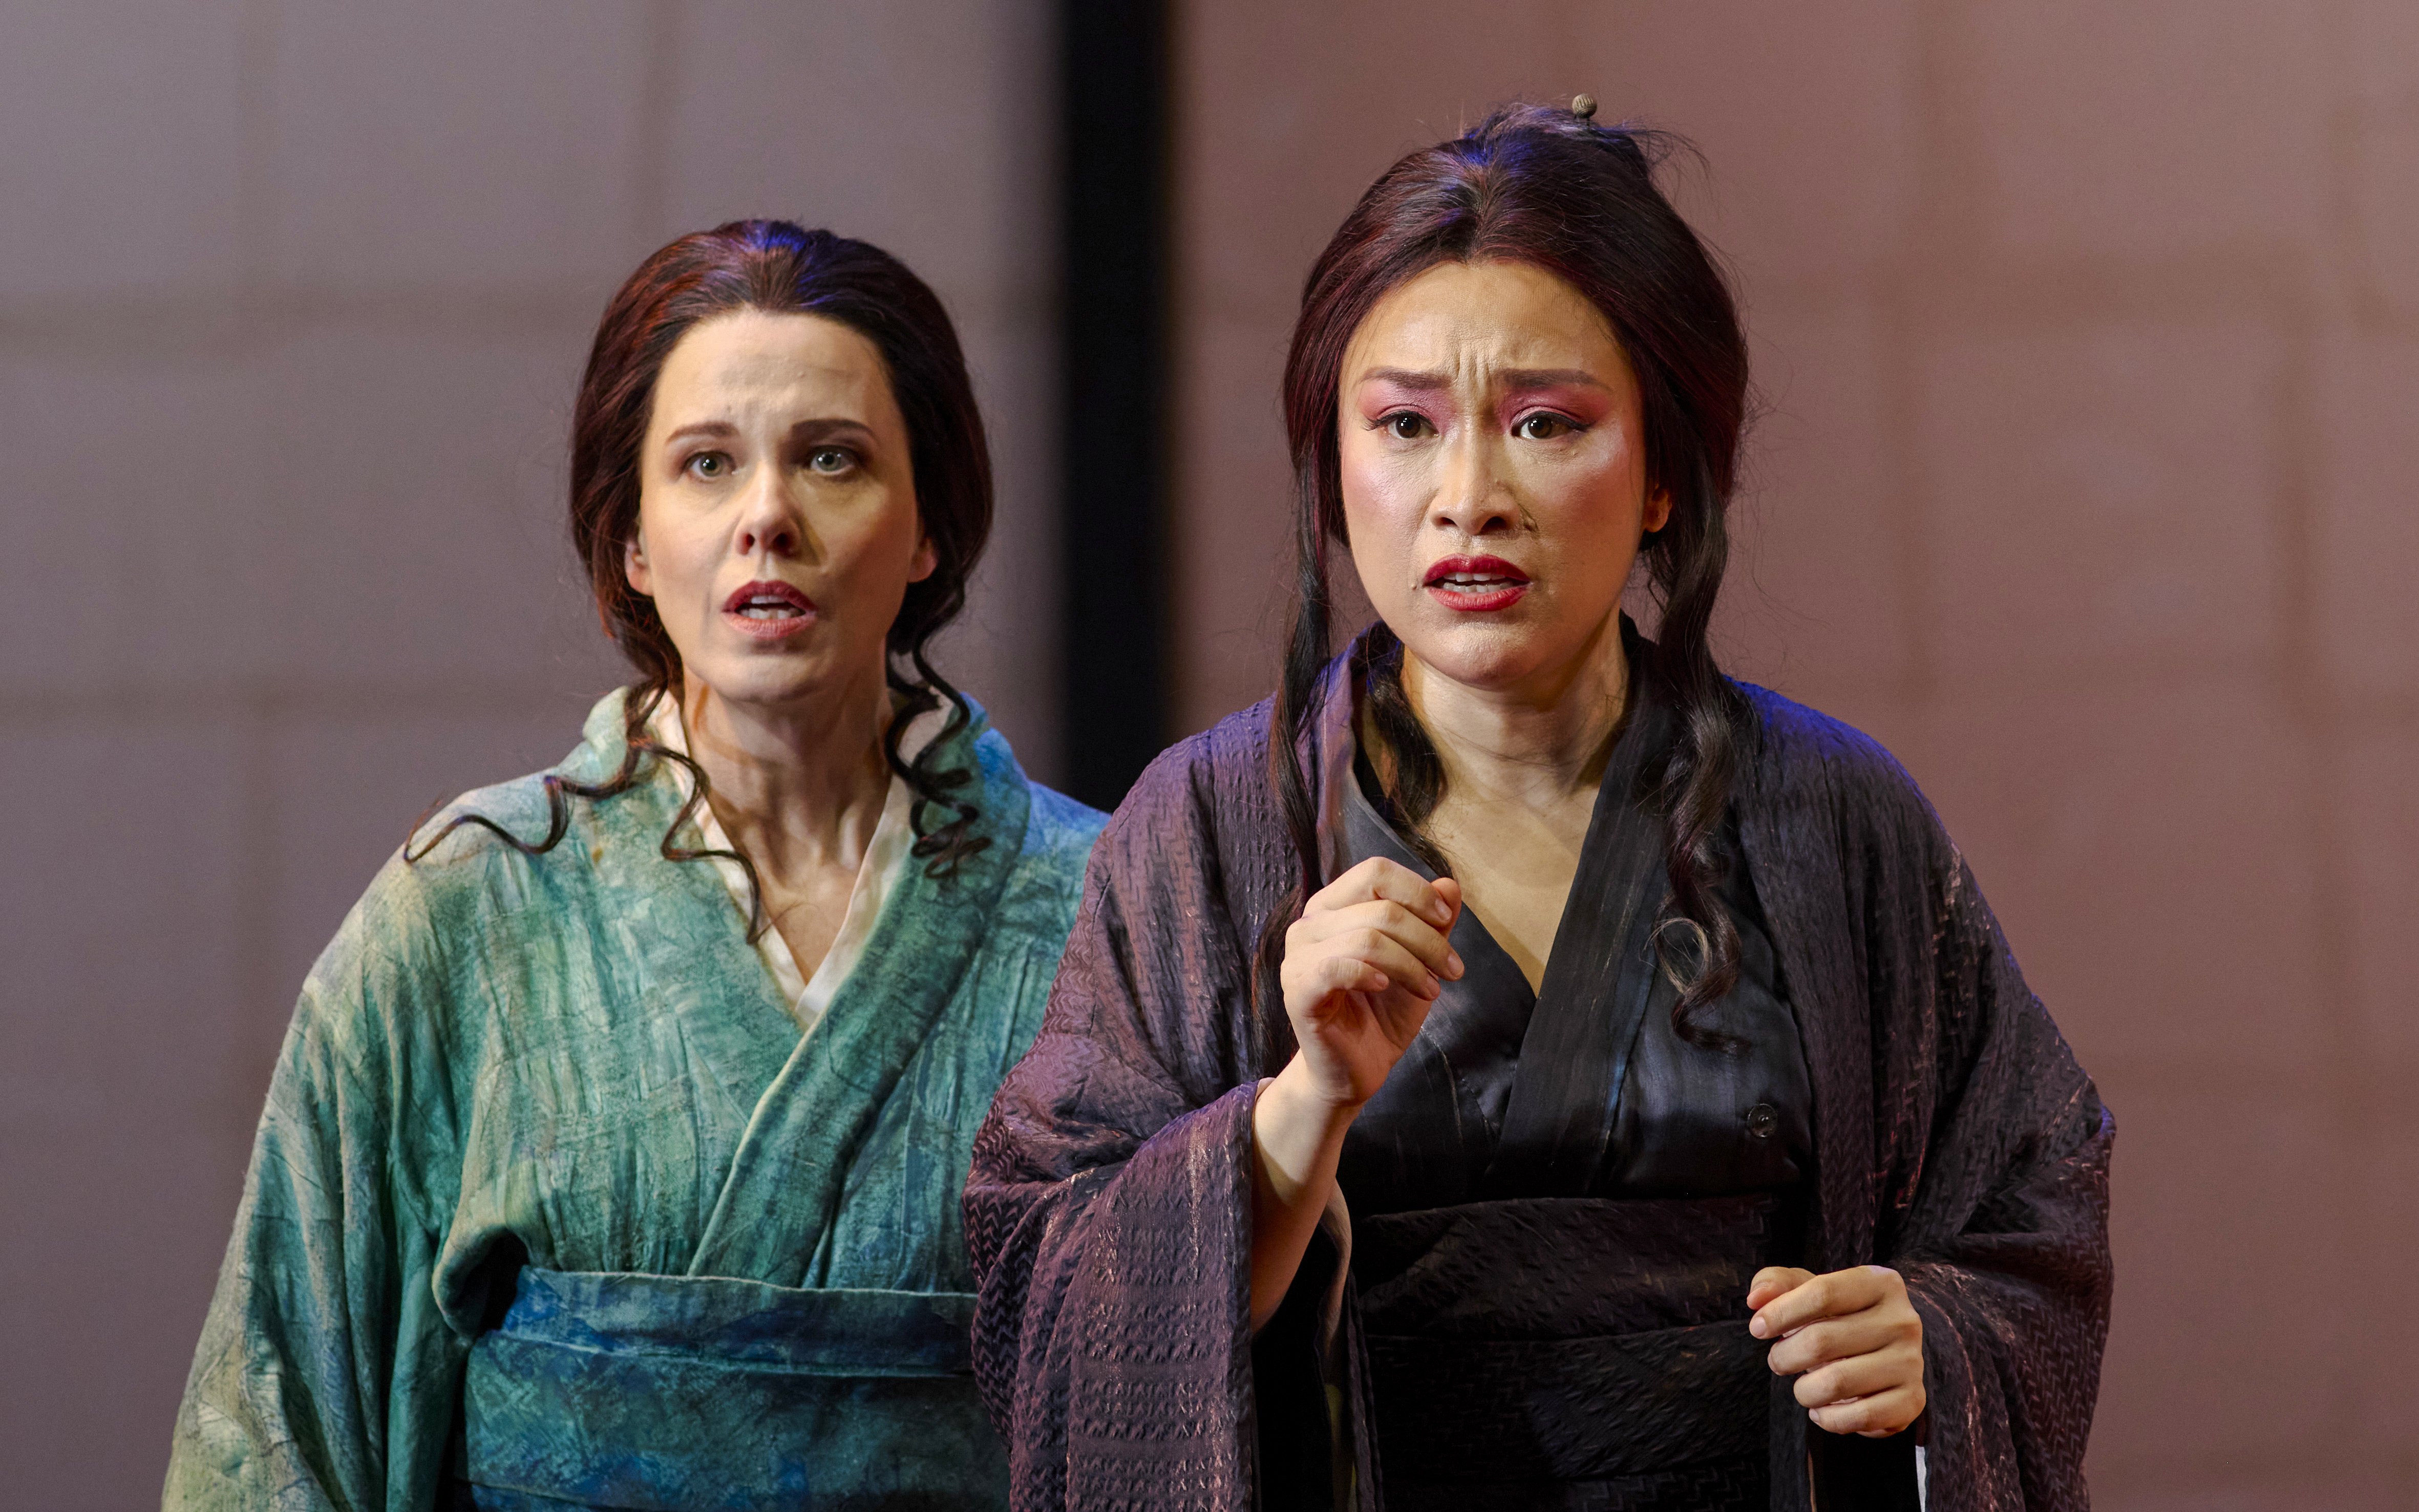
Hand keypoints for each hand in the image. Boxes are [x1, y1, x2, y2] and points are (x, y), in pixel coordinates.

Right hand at [1277, 857, 1464, 1109]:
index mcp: (1333, 907)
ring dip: (1411, 963)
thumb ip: (1432, 923)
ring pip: (1366, 937)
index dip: (1417, 890)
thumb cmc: (1381, 1013)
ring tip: (1431, 990)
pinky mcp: (1298, 992)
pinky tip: (1386, 987)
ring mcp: (1298, 958)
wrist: (1355, 1070)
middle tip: (1452, 970)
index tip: (1446, 919)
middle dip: (1428, 938)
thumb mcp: (1419, 963)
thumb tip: (1450, 884)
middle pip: (1380, 906)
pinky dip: (1370, 974)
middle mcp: (1309, 924)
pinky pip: (1335, 968)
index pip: (1375, 872)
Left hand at [1748, 1265, 1925, 1437]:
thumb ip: (1776, 1282)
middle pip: (1821, 1340)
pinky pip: (1859, 1417)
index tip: (1757, 1327)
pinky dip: (1828, 1418)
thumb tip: (1756, 1299)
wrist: (1882, 1357)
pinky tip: (1822, 1409)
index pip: (1822, 1293)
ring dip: (1803, 1390)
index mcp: (1881, 1283)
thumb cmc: (1837, 1318)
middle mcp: (1904, 1321)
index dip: (1780, 1313)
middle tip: (1779, 1361)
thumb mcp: (1808, 1290)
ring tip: (1803, 1386)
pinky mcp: (1912, 1400)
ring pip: (1835, 1382)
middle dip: (1784, 1356)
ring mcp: (1911, 1362)